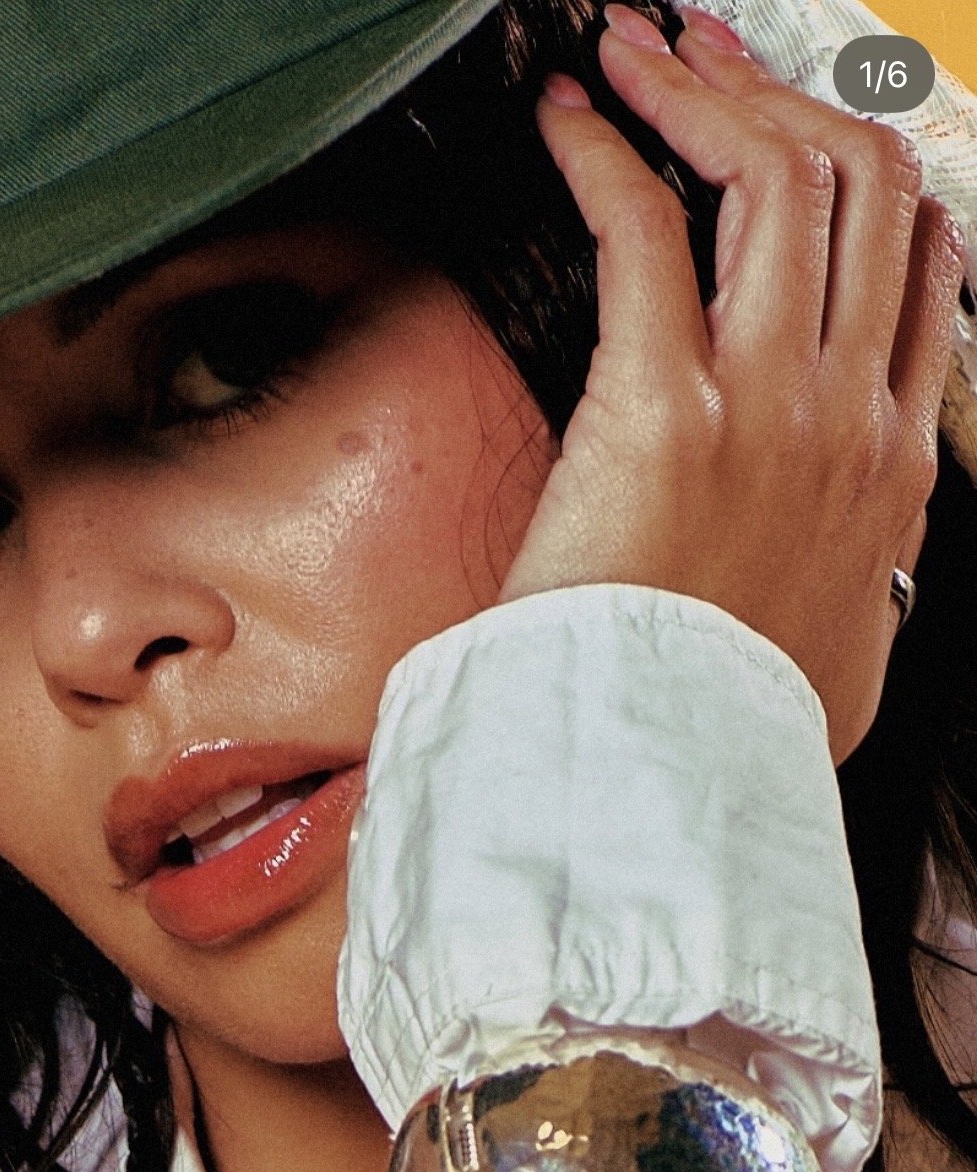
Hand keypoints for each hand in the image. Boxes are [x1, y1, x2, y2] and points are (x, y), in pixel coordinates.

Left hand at [501, 4, 965, 763]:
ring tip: (635, 54)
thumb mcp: (841, 657)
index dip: (866, 171)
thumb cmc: (728, 723)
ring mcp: (766, 400)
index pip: (922, 265)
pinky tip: (571, 119)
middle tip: (707, 52)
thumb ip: (861, 597)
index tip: (806, 129)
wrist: (669, 776)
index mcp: (889, 463)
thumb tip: (857, 594)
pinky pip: (644, 226)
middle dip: (781, 90)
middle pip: (858, 185)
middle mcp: (846, 410)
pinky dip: (607, 150)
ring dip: (699, 90)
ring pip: (775, 174)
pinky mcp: (663, 407)